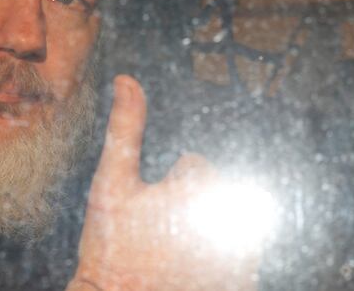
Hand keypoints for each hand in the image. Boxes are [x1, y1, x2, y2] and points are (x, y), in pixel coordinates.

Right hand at [67, 76, 261, 290]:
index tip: (148, 214)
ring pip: (228, 221)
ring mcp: (240, 255)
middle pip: (215, 194)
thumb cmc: (111, 247)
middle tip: (159, 235)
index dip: (165, 188)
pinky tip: (190, 269)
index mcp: (201, 187)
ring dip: (208, 229)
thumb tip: (127, 82)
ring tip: (176, 251)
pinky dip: (220, 259)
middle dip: (189, 207)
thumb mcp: (111, 182)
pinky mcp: (241, 280)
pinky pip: (240, 256)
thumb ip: (124, 128)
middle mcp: (229, 218)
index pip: (195, 168)